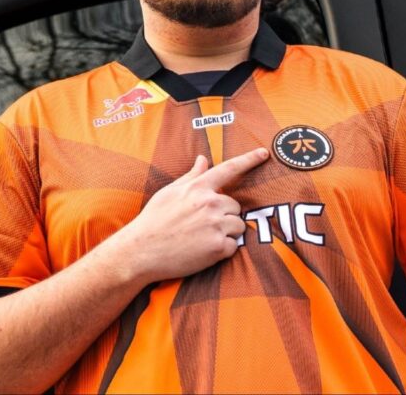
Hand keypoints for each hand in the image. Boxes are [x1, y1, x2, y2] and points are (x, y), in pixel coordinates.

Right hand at [117, 148, 268, 283]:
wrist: (141, 251)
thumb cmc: (153, 221)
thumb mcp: (169, 192)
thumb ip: (191, 176)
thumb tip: (203, 159)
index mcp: (198, 187)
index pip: (229, 169)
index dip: (249, 160)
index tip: (264, 153)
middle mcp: (210, 203)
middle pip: (235, 206)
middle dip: (224, 215)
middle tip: (201, 226)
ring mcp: (215, 225)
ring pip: (238, 226)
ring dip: (226, 232)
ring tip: (201, 238)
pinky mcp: (218, 247)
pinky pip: (234, 246)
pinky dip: (223, 250)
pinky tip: (203, 251)